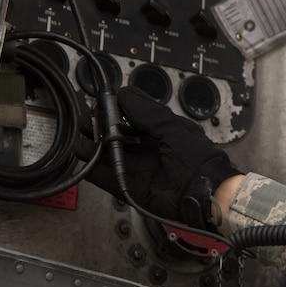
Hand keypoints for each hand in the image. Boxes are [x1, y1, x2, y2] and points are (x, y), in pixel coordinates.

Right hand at [77, 86, 240, 230]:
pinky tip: (85, 165)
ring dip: (94, 151)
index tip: (101, 106)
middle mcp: (151, 150)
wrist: (206, 192)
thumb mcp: (172, 128)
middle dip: (101, 131)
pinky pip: (112, 180)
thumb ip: (148, 112)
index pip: (133, 118)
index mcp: (162, 132)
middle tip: (86, 124)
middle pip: (119, 138)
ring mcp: (142, 170)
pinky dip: (97, 173)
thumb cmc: (198, 158)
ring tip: (79, 143)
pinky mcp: (136, 190)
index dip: (117, 112)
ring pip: (112, 158)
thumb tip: (125, 94)